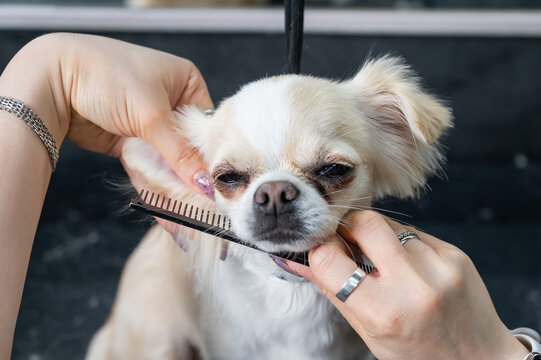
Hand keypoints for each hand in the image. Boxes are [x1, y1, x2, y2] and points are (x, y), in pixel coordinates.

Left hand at [0, 33, 212, 195]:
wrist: (52, 80)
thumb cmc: (106, 76)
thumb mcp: (151, 115)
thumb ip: (179, 153)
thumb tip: (205, 183)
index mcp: (186, 82)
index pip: (206, 125)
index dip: (209, 154)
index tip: (215, 183)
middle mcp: (170, 101)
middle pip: (187, 144)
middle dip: (188, 173)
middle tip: (197, 202)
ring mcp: (149, 122)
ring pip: (167, 158)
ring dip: (169, 182)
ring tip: (179, 209)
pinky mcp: (129, 139)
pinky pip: (146, 164)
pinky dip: (150, 181)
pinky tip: (159, 204)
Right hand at [288, 211, 528, 359]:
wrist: (480, 359)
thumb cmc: (417, 353)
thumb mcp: (369, 332)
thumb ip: (332, 291)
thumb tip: (294, 259)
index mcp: (384, 313)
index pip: (330, 260)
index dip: (318, 249)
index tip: (320, 249)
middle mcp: (414, 286)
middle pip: (364, 222)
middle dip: (346, 225)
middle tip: (345, 240)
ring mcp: (440, 267)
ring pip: (389, 224)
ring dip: (376, 236)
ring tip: (383, 263)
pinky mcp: (455, 255)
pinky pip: (414, 232)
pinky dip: (402, 243)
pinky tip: (409, 266)